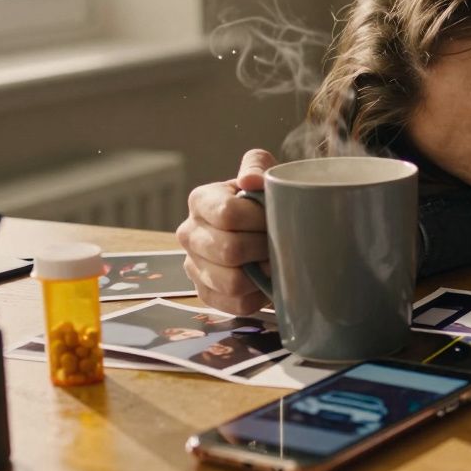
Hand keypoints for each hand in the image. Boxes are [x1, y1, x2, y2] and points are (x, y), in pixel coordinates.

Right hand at [176, 148, 274, 313]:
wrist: (263, 228)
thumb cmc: (263, 199)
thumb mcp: (263, 174)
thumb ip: (257, 166)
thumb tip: (250, 180)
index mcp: (200, 200)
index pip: (228, 213)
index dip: (259, 219)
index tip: (276, 216)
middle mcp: (189, 234)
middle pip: (230, 250)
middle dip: (264, 247)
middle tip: (281, 242)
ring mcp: (194, 266)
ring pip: (230, 281)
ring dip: (262, 273)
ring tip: (277, 261)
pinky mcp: (206, 293)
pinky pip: (234, 304)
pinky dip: (258, 296)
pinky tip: (267, 281)